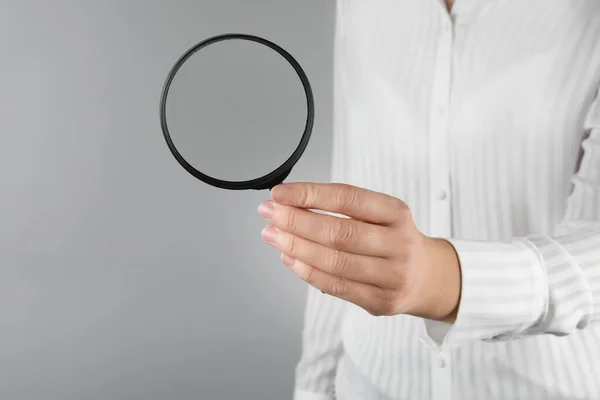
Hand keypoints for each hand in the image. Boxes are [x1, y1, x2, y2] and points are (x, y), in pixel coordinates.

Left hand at [258, 182, 460, 322]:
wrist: (430, 277)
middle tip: (269, 213)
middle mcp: (398, 243)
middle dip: (296, 221)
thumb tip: (290, 205)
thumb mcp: (381, 214)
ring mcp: (392, 275)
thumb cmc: (394, 239)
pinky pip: (336, 286)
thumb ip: (342, 209)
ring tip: (272, 235)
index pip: (347, 198)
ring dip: (296, 247)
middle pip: (338, 232)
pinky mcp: (381, 301)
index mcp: (396, 213)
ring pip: (334, 261)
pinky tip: (289, 259)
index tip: (280, 193)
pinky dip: (307, 272)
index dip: (310, 194)